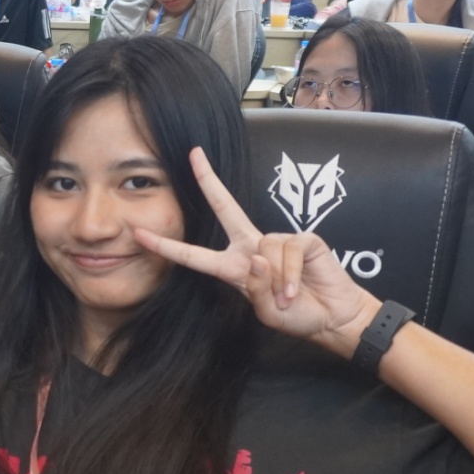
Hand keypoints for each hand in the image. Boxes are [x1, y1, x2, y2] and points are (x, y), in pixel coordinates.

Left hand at [132, 147, 380, 358]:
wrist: (333, 318)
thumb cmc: (297, 315)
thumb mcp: (267, 312)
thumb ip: (256, 288)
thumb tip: (258, 256)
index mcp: (234, 267)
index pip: (195, 254)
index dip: (167, 246)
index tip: (139, 234)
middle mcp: (252, 248)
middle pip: (226, 209)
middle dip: (209, 182)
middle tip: (194, 155)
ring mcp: (277, 240)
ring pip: (265, 251)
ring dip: (278, 280)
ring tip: (289, 295)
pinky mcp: (303, 238)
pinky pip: (288, 252)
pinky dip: (292, 275)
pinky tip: (297, 288)